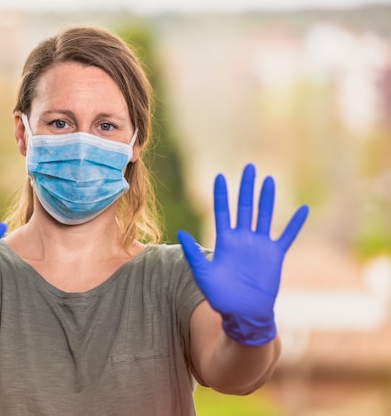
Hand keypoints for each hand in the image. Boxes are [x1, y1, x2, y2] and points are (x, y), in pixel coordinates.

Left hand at [177, 164, 307, 345]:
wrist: (243, 314)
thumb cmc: (221, 296)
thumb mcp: (203, 274)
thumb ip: (193, 253)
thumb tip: (179, 231)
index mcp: (225, 241)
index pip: (222, 212)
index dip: (221, 195)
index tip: (220, 176)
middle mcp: (243, 239)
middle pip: (245, 207)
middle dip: (246, 188)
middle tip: (249, 168)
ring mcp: (260, 246)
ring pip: (264, 216)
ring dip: (267, 198)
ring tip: (269, 180)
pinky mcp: (275, 255)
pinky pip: (287, 235)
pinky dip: (295, 223)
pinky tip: (303, 209)